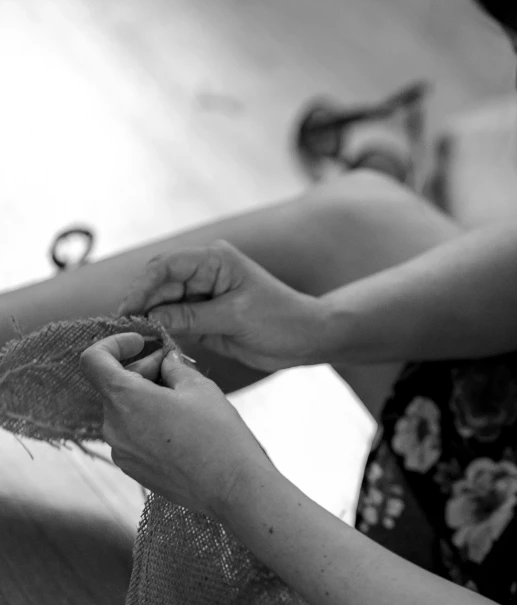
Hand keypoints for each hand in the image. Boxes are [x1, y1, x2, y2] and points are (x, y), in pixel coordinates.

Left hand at [80, 333, 272, 517]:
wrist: (232, 486)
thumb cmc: (217, 434)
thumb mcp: (198, 386)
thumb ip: (174, 366)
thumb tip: (165, 360)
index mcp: (125, 399)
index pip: (93, 360)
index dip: (114, 344)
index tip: (140, 343)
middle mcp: (113, 426)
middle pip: (114, 385)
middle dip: (142, 370)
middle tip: (176, 369)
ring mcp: (120, 451)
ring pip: (124, 410)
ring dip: (146, 397)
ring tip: (182, 400)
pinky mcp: (132, 468)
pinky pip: (131, 433)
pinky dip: (147, 420)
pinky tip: (179, 426)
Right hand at [117, 240, 328, 371]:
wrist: (306, 338)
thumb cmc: (280, 320)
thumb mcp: (234, 317)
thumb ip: (191, 316)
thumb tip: (150, 317)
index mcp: (214, 260)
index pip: (166, 266)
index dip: (142, 287)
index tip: (128, 311)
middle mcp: (204, 273)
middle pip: (159, 284)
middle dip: (141, 304)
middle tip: (123, 331)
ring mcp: (203, 296)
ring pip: (163, 304)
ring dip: (149, 319)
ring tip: (132, 340)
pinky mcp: (204, 317)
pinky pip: (174, 321)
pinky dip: (162, 331)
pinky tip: (150, 344)